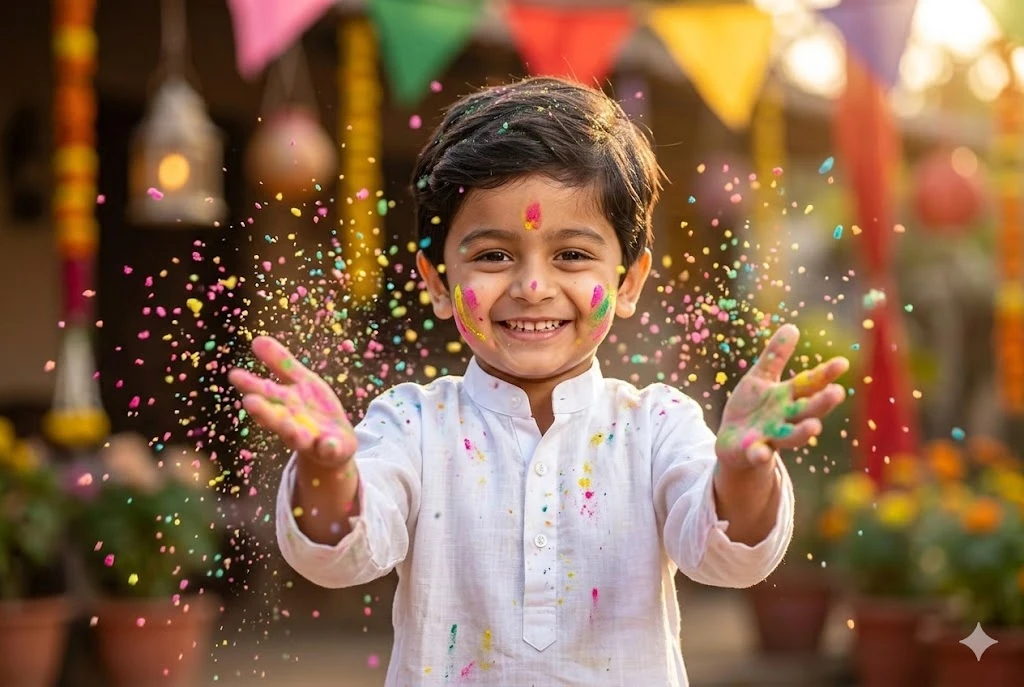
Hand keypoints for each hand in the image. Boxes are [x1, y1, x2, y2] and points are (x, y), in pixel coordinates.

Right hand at [227, 336, 356, 467]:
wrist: (336, 443)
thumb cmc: (311, 409)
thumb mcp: (301, 381)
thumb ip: (280, 363)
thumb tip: (256, 339)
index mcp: (284, 403)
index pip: (265, 392)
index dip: (251, 384)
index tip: (235, 375)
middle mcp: (292, 423)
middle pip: (276, 417)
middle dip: (264, 411)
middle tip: (250, 402)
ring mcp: (310, 438)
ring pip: (297, 437)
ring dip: (292, 432)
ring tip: (289, 428)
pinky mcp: (330, 449)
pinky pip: (329, 449)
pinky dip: (328, 447)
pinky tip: (328, 444)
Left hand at [716, 324, 848, 469]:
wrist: (732, 443)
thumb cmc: (752, 407)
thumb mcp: (760, 378)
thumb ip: (775, 356)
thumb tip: (791, 326)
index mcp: (788, 397)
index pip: (810, 384)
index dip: (825, 374)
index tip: (843, 362)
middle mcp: (785, 418)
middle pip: (807, 410)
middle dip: (821, 403)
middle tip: (837, 393)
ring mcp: (771, 436)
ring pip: (790, 436)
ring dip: (802, 432)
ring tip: (814, 427)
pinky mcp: (752, 451)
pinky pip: (758, 454)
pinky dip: (760, 453)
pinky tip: (761, 451)